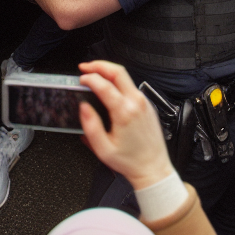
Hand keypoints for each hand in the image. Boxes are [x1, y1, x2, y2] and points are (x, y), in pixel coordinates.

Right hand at [77, 60, 172, 191]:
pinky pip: (130, 86)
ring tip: (94, 75)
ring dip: (108, 71)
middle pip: (117, 71)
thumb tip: (83, 107)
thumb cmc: (130, 161)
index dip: (89, 78)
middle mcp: (136, 103)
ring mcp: (143, 102)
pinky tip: (108, 87)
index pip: (104, 85)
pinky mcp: (147, 105)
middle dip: (99, 65)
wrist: (153, 169)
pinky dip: (117, 81)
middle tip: (85, 67)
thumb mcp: (103, 149)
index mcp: (125, 112)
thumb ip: (91, 126)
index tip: (81, 79)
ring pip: (125, 76)